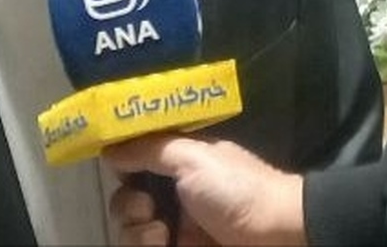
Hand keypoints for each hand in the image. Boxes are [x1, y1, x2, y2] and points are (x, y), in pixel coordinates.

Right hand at [104, 136, 307, 246]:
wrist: (277, 235)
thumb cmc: (236, 188)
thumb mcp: (193, 158)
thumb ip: (149, 149)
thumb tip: (109, 149)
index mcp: (179, 167)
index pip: (136, 165)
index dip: (123, 168)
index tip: (117, 170)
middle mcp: (173, 197)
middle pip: (127, 202)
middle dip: (128, 205)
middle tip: (147, 207)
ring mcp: (176, 230)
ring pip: (130, 231)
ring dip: (135, 230)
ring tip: (160, 232)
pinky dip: (143, 245)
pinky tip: (163, 244)